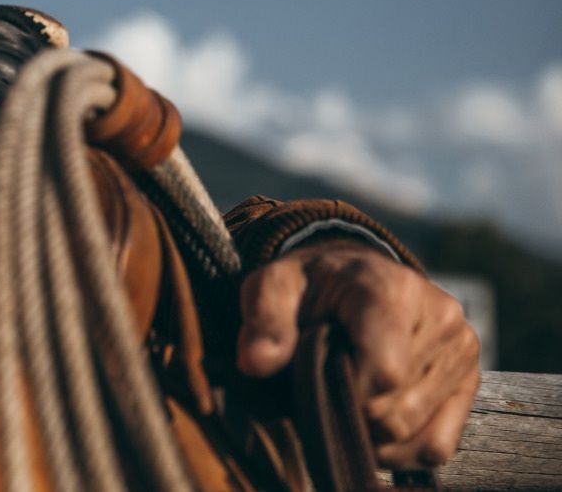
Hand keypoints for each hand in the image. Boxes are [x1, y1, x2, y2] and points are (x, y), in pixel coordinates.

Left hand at [237, 240, 478, 467]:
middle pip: (395, 410)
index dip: (344, 390)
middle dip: (350, 412)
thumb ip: (263, 320)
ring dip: (371, 434)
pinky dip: (400, 450)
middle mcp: (440, 317)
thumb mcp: (273, 286)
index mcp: (391, 289)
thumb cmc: (309, 285)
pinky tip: (373, 425)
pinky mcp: (470, 381)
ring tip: (347, 399)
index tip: (316, 378)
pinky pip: (437, 447)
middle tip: (327, 386)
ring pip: (415, 435)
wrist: (351, 275)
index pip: (384, 370)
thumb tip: (256, 363)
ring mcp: (462, 351)